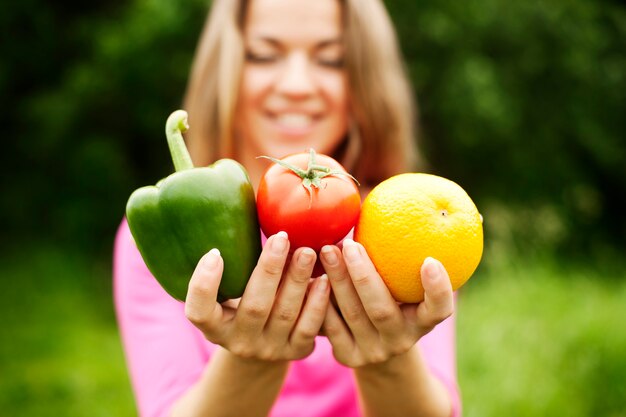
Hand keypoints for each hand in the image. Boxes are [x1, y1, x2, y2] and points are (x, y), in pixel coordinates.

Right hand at [184, 232, 329, 361]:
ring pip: (285, 315)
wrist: (267, 340)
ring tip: (308, 251)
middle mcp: (238, 342)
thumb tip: (234, 197)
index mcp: (214, 325)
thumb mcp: (232, 284)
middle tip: (282, 238)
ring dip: (298, 280)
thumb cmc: (246, 296)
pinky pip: (309, 327)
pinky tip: (325, 278)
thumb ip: (233, 256)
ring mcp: (269, 350)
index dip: (203, 285)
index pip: (198, 311)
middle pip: (254, 307)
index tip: (214, 252)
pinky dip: (318, 301)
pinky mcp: (296, 351)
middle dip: (269, 269)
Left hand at [319, 239, 453, 367]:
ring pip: (352, 315)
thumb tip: (403, 196)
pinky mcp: (347, 356)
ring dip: (337, 280)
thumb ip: (403, 253)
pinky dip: (321, 297)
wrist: (373, 342)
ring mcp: (373, 352)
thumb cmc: (392, 295)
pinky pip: (330, 325)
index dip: (437, 289)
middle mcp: (401, 340)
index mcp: (423, 322)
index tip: (429, 260)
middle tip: (349, 243)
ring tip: (326, 250)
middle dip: (364, 275)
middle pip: (382, 309)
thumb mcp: (403, 283)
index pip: (439, 309)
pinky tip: (312, 272)